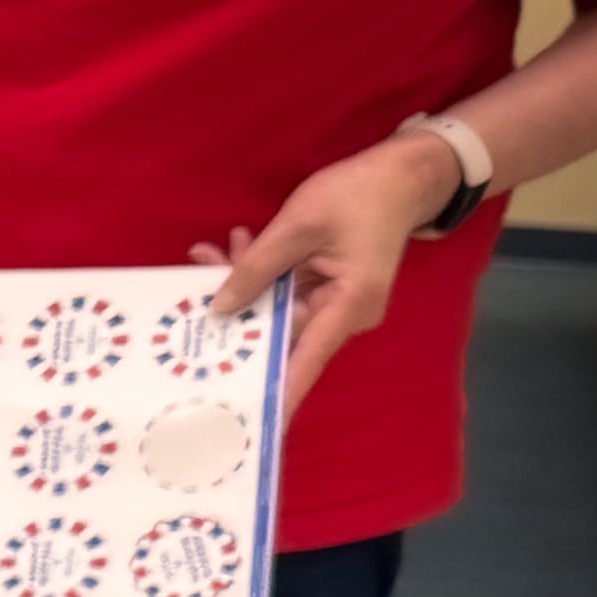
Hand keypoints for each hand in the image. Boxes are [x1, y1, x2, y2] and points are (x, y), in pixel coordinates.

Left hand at [196, 133, 455, 416]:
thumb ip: (256, 267)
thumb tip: (220, 309)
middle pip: (279, 332)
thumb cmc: (360, 194)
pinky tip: (234, 247)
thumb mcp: (299, 224)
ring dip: (244, 282)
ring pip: (277, 309)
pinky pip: (286, 291)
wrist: (404, 173)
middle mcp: (344, 315)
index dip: (274, 394)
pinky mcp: (328, 289)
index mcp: (347, 305)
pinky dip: (261, 272)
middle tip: (192, 291)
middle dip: (235, 313)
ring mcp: (336, 304)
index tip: (247, 423)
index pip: (304, 362)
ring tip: (209, 252)